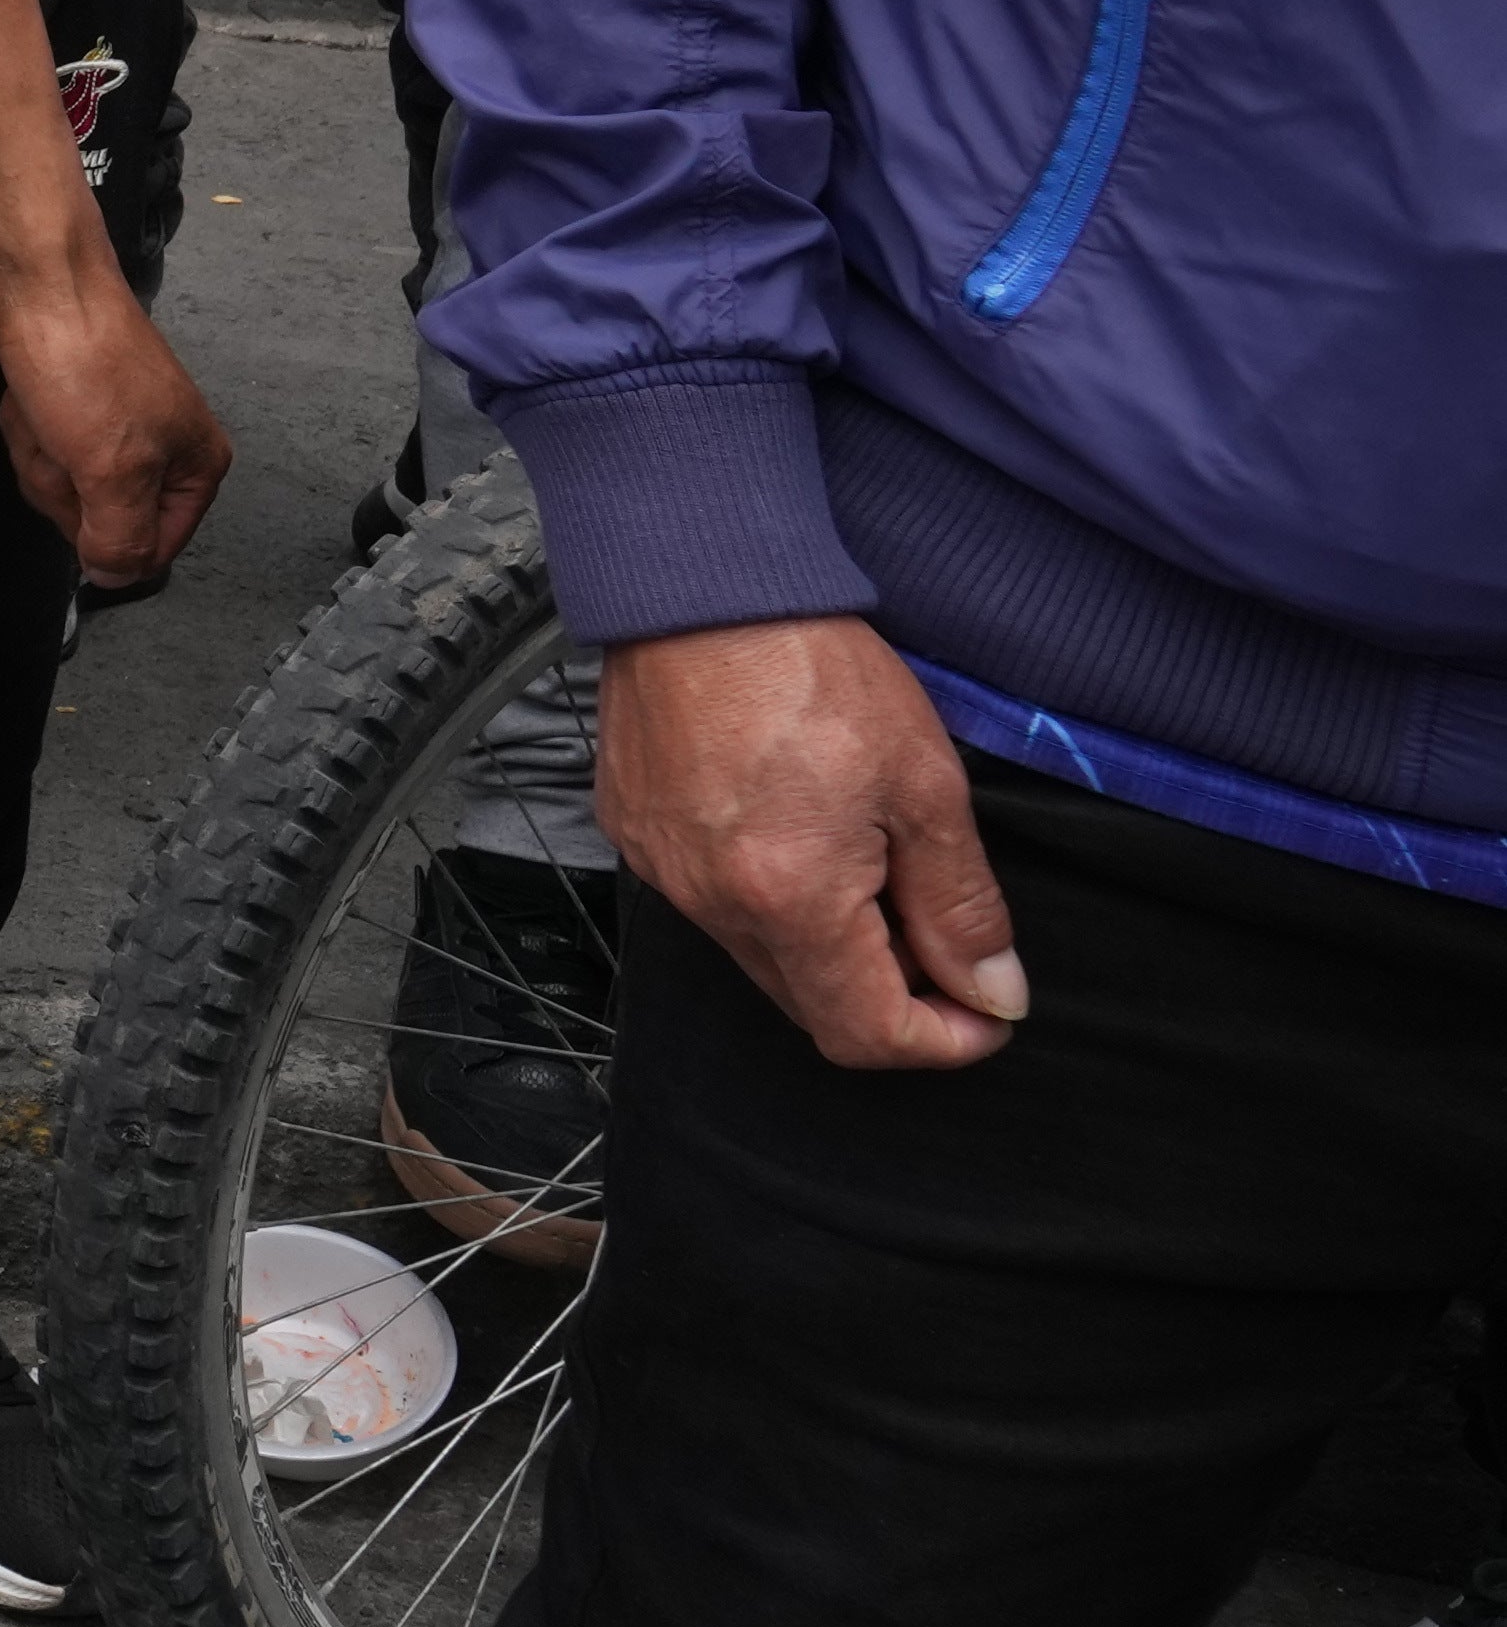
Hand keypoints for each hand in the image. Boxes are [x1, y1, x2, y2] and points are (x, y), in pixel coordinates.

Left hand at [0, 254, 228, 591]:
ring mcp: (108, 424)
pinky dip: (22, 424)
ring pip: (60, 484)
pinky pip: (36, 447)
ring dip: (38, 453)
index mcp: (195, 464)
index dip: (109, 538)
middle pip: (98, 519)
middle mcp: (160, 446)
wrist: (33, 284)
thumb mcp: (114, 470)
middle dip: (64, 486)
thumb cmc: (86, 366)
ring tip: (47, 410)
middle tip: (66, 443)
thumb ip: (121, 538)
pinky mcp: (62, 404)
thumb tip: (116, 578)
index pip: (156, 547)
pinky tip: (27, 393)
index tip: (87, 499)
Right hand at [600, 617, 1026, 1067]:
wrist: (699, 585)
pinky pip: (712, 903)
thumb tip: (991, 990)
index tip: (986, 1010)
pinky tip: (795, 827)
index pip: (866, 1034)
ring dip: (827, 944)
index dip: (942, 1041)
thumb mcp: (927, 787)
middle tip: (941, 931)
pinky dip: (767, 897)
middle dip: (889, 993)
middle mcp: (711, 904)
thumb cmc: (811, 667)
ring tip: (869, 861)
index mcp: (789, 900)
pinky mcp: (635, 834)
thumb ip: (961, 905)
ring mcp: (663, 872)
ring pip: (760, 958)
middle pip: (811, 1008)